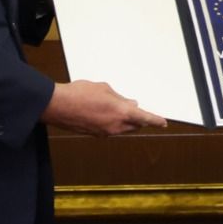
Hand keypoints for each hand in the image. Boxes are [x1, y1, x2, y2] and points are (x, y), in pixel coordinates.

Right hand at [43, 80, 165, 135]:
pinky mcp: (95, 134)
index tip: (163, 122)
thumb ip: (119, 98)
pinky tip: (107, 114)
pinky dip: (114, 123)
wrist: (58, 106)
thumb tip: (129, 104)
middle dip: (139, 119)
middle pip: (135, 125)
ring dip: (126, 121)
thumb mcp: (104, 89)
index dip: (156, 120)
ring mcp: (105, 132)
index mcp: (121, 112)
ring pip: (123, 128)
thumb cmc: (80, 93)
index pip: (145, 118)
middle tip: (139, 110)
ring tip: (120, 109)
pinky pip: (111, 130)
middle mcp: (115, 126)